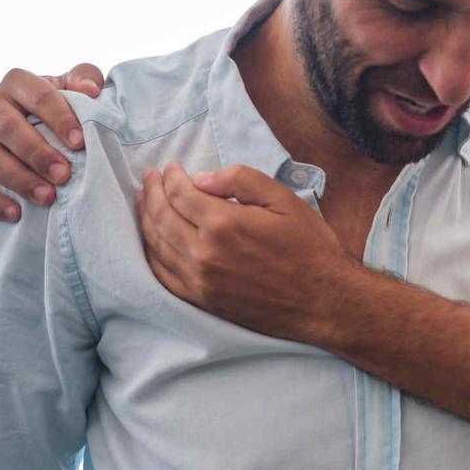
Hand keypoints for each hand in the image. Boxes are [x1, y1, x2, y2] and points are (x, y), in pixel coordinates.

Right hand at [0, 63, 104, 221]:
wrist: (33, 126)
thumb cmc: (60, 106)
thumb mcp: (75, 87)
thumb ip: (85, 78)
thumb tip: (89, 89)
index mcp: (16, 82)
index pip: (37, 96)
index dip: (59, 118)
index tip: (80, 142)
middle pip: (8, 128)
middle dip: (36, 153)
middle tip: (64, 175)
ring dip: (17, 179)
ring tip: (47, 197)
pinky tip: (16, 214)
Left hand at [138, 162, 354, 343]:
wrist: (325, 302)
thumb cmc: (310, 249)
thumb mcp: (285, 201)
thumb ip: (242, 180)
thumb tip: (202, 178)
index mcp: (224, 223)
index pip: (180, 193)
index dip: (170, 177)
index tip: (170, 168)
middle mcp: (204, 253)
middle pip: (161, 217)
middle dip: (152, 193)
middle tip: (150, 179)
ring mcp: (200, 281)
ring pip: (156, 245)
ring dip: (146, 220)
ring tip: (145, 204)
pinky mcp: (202, 301)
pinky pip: (162, 276)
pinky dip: (151, 255)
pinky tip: (152, 242)